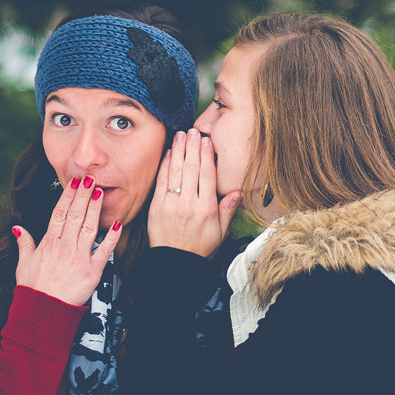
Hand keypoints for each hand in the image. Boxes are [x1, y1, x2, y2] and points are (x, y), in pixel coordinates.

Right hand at [13, 176, 121, 305]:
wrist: (42, 313)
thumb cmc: (33, 289)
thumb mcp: (23, 265)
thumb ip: (24, 244)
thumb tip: (17, 228)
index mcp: (48, 244)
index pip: (59, 214)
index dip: (67, 197)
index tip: (74, 183)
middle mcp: (64, 247)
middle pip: (75, 216)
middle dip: (83, 196)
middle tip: (90, 179)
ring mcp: (78, 258)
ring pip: (88, 228)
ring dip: (95, 209)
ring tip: (100, 192)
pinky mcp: (92, 271)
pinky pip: (104, 251)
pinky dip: (111, 238)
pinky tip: (118, 224)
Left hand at [148, 129, 240, 256]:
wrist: (175, 263)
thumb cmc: (200, 248)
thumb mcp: (221, 232)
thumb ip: (228, 210)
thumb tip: (237, 191)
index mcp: (206, 209)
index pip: (207, 175)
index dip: (207, 155)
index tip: (207, 141)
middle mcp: (188, 204)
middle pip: (191, 169)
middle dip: (192, 147)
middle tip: (193, 131)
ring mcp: (171, 205)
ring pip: (176, 172)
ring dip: (179, 151)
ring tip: (181, 135)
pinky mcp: (156, 207)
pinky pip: (161, 182)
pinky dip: (165, 166)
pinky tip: (169, 153)